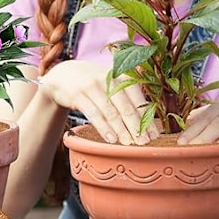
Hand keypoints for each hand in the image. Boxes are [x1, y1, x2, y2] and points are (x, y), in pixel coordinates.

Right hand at [38, 60, 155, 144]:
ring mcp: (92, 86)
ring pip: (110, 112)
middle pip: (126, 106)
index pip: (138, 98)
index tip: (154, 134)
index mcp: (121, 75)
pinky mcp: (78, 95)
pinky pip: (94, 114)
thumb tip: (150, 118)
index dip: (147, 117)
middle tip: (144, 142)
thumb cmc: (95, 83)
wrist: (64, 75)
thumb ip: (129, 94)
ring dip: (121, 129)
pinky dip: (104, 128)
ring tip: (129, 143)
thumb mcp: (112, 81)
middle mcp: (108, 79)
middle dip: (136, 126)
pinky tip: (111, 139)